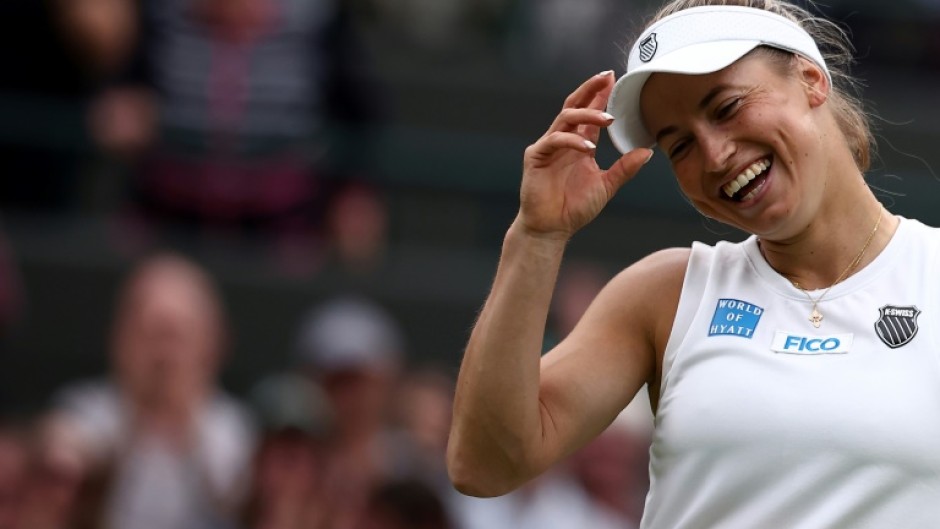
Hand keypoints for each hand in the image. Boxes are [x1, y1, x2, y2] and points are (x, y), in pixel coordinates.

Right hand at [517, 71, 652, 239]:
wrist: (552, 228)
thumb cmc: (574, 208)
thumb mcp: (606, 185)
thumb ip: (625, 168)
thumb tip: (647, 152)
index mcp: (579, 144)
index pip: (590, 112)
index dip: (601, 95)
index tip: (614, 79)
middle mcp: (563, 140)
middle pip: (574, 104)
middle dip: (590, 89)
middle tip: (606, 77)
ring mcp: (548, 147)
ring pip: (565, 118)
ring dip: (587, 114)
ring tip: (607, 118)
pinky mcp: (536, 157)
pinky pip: (554, 140)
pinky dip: (572, 141)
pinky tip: (588, 147)